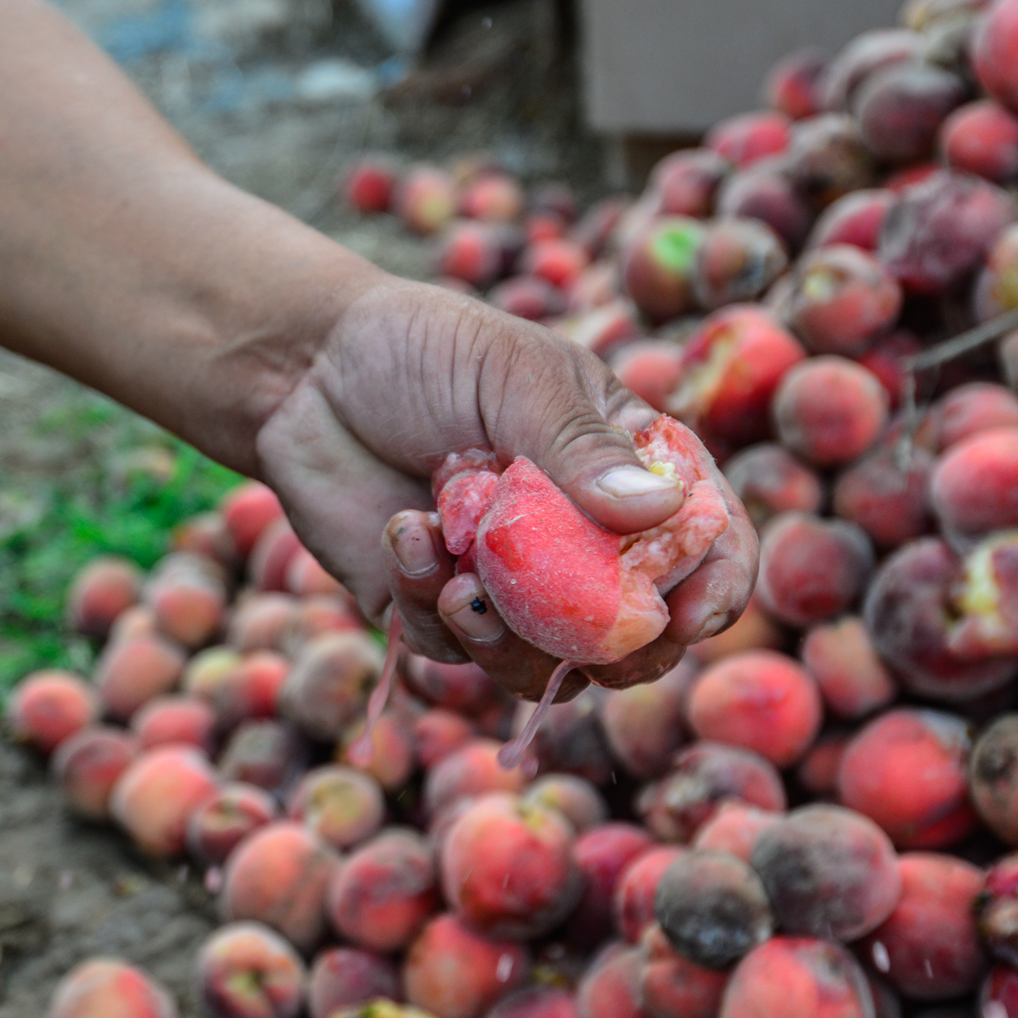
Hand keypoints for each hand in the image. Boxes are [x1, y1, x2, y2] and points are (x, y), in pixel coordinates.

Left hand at [254, 277, 757, 697]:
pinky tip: (403, 533)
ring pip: (544, 666)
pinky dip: (429, 601)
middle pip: (635, 634)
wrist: (304, 371)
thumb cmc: (422, 351)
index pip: (706, 543)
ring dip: (507, 639)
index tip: (687, 614)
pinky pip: (451, 648)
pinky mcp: (434, 608)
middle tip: (568, 627)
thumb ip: (580, 446)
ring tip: (460, 580)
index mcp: (624, 472)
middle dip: (608, 646)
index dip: (713, 587)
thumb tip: (657, 510)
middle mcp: (577, 538)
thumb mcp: (514, 376)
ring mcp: (507, 583)